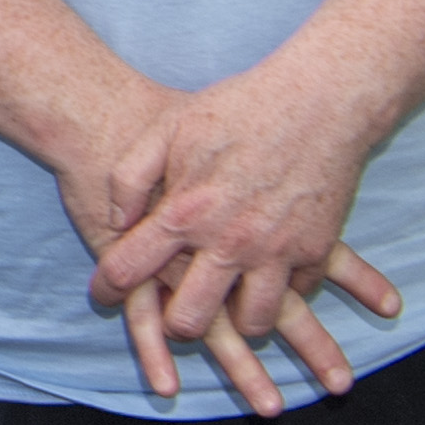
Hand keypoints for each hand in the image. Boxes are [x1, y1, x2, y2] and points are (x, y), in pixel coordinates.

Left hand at [73, 60, 402, 416]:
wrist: (320, 100)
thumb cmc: (238, 108)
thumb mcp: (168, 127)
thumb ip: (129, 177)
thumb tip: (116, 222)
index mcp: (185, 212)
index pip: (129, 269)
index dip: (108, 288)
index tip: (104, 293)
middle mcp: (229, 242)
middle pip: (189, 321)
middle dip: (175, 324)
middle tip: (175, 308)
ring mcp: (276, 251)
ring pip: (252, 324)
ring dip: (236, 319)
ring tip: (226, 300)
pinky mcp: (316, 251)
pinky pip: (297, 295)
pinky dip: (282, 291)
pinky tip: (269, 274)